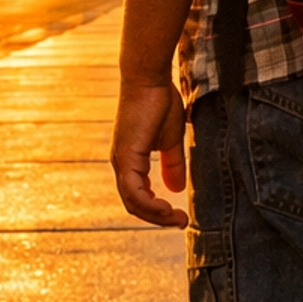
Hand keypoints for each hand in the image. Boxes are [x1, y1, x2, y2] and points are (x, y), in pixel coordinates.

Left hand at [111, 80, 189, 227]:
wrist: (149, 79)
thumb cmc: (159, 102)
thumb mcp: (171, 140)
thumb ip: (172, 164)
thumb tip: (176, 189)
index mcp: (130, 161)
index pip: (139, 196)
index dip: (157, 210)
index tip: (179, 215)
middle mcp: (121, 164)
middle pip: (134, 204)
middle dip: (158, 218)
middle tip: (181, 222)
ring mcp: (121, 161)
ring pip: (133, 202)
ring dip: (155, 216)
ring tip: (177, 219)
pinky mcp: (126, 156)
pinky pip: (134, 192)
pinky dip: (149, 205)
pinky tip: (166, 209)